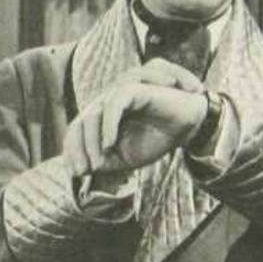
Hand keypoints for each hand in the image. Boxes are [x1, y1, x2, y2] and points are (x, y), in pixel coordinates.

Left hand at [64, 59, 206, 175]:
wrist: (190, 126)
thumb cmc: (157, 137)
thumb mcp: (128, 157)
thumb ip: (106, 160)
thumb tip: (86, 166)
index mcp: (103, 116)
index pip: (77, 129)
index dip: (72, 150)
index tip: (76, 173)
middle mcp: (107, 101)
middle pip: (80, 122)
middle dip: (78, 149)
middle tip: (83, 171)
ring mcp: (119, 94)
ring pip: (93, 114)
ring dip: (91, 141)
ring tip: (98, 162)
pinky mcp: (135, 88)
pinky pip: (115, 103)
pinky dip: (108, 125)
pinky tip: (109, 145)